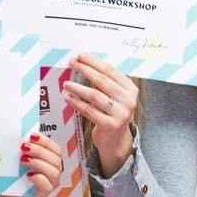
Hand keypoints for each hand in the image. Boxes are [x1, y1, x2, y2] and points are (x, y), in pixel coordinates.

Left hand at [18, 133, 65, 196]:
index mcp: (48, 159)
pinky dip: (39, 178)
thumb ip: (21, 147)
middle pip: (55, 159)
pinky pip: (47, 186)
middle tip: (24, 147)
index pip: (55, 149)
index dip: (46, 141)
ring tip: (23, 160)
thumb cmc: (8, 173)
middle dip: (40, 151)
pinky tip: (28, 175)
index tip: (32, 136)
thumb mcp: (15, 157)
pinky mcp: (41, 194)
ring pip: (54, 172)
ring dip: (39, 163)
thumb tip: (20, 135)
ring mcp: (48, 183)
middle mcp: (51, 171)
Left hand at [64, 55, 137, 174]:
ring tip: (66, 83)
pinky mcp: (110, 125)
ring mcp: (120, 114)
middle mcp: (128, 100)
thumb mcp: (115, 96)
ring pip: (94, 95)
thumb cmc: (112, 113)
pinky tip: (68, 97)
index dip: (94, 62)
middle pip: (102, 80)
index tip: (80, 56)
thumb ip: (105, 82)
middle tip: (72, 63)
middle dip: (85, 69)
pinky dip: (77, 102)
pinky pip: (89, 110)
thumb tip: (83, 63)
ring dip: (78, 88)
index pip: (110, 70)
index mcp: (130, 89)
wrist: (116, 140)